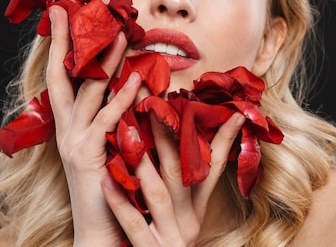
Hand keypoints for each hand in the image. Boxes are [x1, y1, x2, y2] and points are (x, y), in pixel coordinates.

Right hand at [46, 4, 140, 246]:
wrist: (106, 229)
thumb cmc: (114, 185)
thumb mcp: (112, 143)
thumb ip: (117, 115)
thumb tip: (134, 82)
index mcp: (71, 124)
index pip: (62, 77)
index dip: (61, 46)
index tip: (64, 13)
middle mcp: (67, 129)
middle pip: (63, 76)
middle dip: (66, 41)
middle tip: (73, 8)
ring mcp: (74, 141)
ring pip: (87, 92)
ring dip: (104, 61)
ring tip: (121, 34)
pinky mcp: (89, 155)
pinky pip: (108, 120)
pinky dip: (122, 98)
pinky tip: (137, 79)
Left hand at [101, 101, 245, 246]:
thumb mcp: (185, 222)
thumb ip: (188, 192)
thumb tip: (192, 157)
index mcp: (197, 212)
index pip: (214, 170)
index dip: (223, 140)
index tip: (229, 110)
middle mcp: (189, 223)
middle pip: (183, 173)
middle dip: (170, 137)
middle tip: (157, 102)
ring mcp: (171, 238)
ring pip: (160, 194)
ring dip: (144, 161)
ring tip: (127, 132)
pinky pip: (134, 223)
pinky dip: (121, 200)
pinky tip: (106, 178)